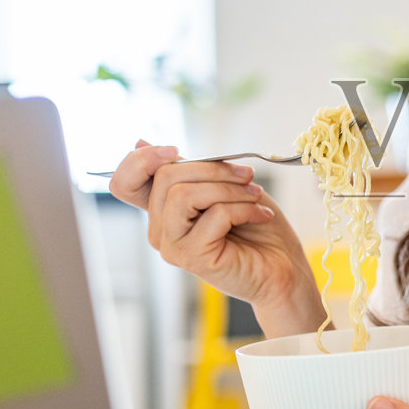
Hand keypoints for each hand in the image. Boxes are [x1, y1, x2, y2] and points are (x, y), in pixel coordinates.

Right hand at [108, 139, 319, 328]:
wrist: (283, 267)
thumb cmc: (256, 226)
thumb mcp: (220, 185)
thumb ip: (186, 169)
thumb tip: (141, 141)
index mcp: (162, 210)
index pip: (124, 183)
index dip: (140, 160)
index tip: (175, 150)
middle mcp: (160, 230)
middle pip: (165, 177)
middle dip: (213, 168)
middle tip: (247, 176)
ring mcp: (172, 247)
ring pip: (184, 195)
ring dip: (229, 188)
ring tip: (255, 196)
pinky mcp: (193, 258)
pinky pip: (213, 215)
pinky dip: (244, 208)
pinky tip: (261, 215)